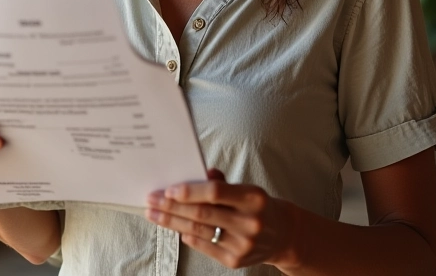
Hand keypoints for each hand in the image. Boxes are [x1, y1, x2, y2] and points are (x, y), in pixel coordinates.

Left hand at [145, 169, 296, 271]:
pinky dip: (187, 235)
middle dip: (172, 206)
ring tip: (154, 214)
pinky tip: (174, 227)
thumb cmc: (257, 205)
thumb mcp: (246, 187)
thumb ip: (221, 181)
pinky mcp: (235, 262)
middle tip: (151, 200)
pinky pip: (204, 246)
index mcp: (252, 197)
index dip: (190, 191)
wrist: (283, 235)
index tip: (169, 189)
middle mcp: (249, 222)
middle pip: (202, 213)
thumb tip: (195, 173)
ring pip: (199, 230)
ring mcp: (242, 245)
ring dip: (172, 221)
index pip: (216, 192)